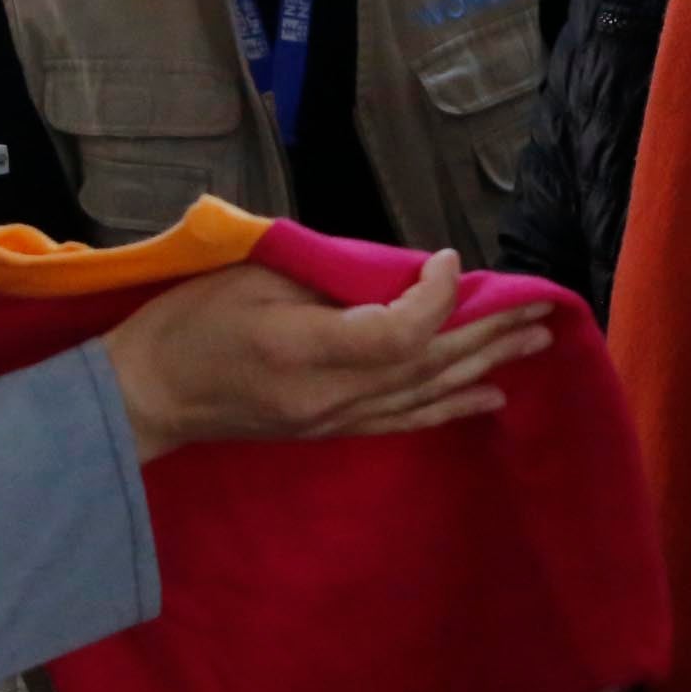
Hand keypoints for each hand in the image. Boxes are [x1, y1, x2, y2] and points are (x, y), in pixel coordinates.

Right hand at [101, 251, 552, 462]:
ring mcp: (333, 420)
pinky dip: (450, 406)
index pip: (399, 332)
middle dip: (489, 331)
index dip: (439, 298)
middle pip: (428, 364)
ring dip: (485, 365)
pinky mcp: (330, 430)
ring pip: (425, 393)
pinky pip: (404, 420)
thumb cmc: (188, 323)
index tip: (451, 261)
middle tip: (542, 306)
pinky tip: (489, 396)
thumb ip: (328, 278)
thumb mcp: (251, 277)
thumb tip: (397, 276)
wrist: (147, 397)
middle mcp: (330, 395)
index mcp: (306, 350)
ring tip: (534, 343)